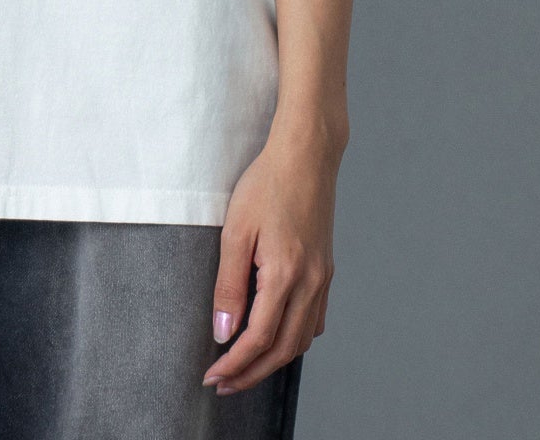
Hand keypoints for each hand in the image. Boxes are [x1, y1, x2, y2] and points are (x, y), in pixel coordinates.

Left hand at [202, 126, 338, 394]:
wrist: (307, 155)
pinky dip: (294, 339)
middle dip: (251, 373)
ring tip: (244, 366)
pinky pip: (315, 320)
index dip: (234, 364)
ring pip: (301, 339)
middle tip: (224, 384)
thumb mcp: (236, 230)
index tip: (212, 377)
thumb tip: (223, 331)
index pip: (258, 339)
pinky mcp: (327, 270)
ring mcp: (323, 278)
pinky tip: (276, 336)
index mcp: (285, 275)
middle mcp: (310, 284)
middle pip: (282, 349)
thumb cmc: (267, 183)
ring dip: (273, 360)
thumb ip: (229, 285)